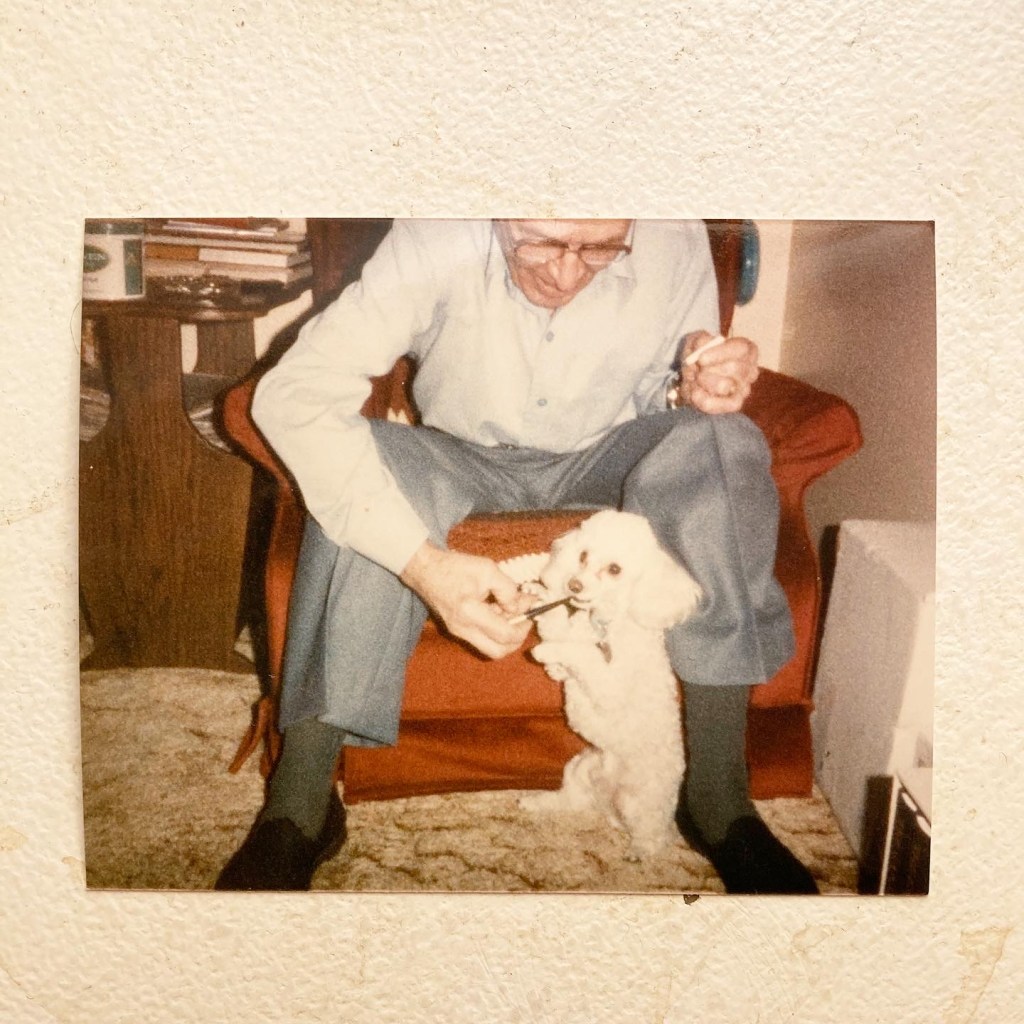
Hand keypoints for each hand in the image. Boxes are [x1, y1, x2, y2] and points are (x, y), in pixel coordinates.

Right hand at [400, 541, 533, 658]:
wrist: (424, 569)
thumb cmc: (454, 567)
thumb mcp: (487, 569)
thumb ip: (508, 590)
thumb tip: (521, 605)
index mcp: (470, 613)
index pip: (505, 635)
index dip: (523, 626)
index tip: (530, 611)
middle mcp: (463, 629)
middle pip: (498, 652)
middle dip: (516, 640)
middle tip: (523, 620)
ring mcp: (458, 632)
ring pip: (489, 648)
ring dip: (504, 635)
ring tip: (507, 610)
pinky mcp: (456, 630)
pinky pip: (481, 639)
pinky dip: (493, 630)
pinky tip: (496, 610)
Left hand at [677, 331, 758, 413]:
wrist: (694, 378)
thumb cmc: (700, 357)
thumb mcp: (696, 342)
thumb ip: (699, 341)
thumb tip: (703, 345)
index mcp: (747, 350)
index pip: (741, 349)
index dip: (719, 353)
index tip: (701, 358)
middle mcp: (750, 370)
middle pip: (735, 368)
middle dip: (709, 369)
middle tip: (697, 370)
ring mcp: (745, 389)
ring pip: (724, 386)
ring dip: (702, 382)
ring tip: (696, 379)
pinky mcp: (734, 404)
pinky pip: (715, 403)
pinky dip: (699, 398)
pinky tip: (696, 392)